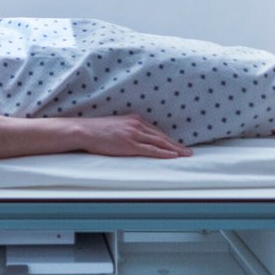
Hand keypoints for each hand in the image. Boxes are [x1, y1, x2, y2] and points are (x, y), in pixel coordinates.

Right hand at [73, 115, 191, 158]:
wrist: (85, 131)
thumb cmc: (97, 130)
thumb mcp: (117, 125)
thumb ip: (128, 130)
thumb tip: (135, 138)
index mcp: (135, 119)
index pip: (156, 131)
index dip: (169, 139)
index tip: (178, 145)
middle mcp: (137, 124)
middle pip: (162, 136)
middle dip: (177, 144)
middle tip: (189, 151)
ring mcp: (134, 134)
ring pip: (160, 143)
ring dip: (175, 149)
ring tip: (186, 155)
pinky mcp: (129, 144)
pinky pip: (151, 150)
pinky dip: (164, 153)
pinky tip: (173, 156)